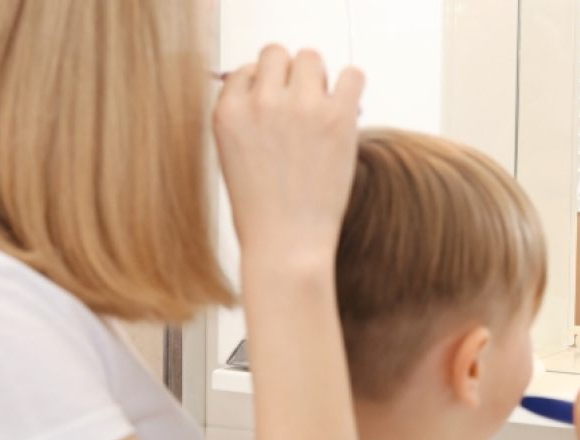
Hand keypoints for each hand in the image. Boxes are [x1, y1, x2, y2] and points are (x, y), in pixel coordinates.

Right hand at [213, 46, 364, 266]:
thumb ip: (247, 117)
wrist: (287, 245)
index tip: (274, 115)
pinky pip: (352, 74)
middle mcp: (260, 102)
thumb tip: (275, 83)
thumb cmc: (262, 210)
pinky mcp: (336, 118)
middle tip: (300, 110)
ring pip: (312, 57)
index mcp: (228, 112)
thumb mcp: (233, 157)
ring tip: (322, 112)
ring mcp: (299, 107)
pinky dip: (351, 86)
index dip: (263, 89)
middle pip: (278, 53)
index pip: (245, 70)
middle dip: (289, 75)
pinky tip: (346, 110)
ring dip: (319, 78)